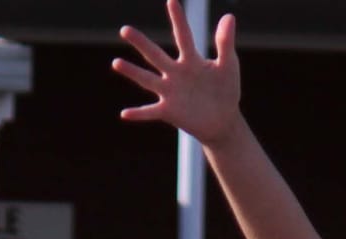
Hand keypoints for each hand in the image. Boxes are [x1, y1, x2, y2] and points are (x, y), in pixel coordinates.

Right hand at [114, 2, 240, 143]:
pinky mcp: (169, 111)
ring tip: (116, 63)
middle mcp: (175, 72)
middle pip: (155, 55)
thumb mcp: (228, 66)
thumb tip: (229, 16)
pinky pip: (151, 112)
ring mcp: (170, 92)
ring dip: (132, 72)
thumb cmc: (225, 89)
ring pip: (148, 80)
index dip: (178, 20)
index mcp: (191, 60)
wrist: (223, 120)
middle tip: (125, 30)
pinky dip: (139, 113)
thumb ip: (225, 43)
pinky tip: (125, 114)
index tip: (172, 1)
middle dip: (141, 43)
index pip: (183, 37)